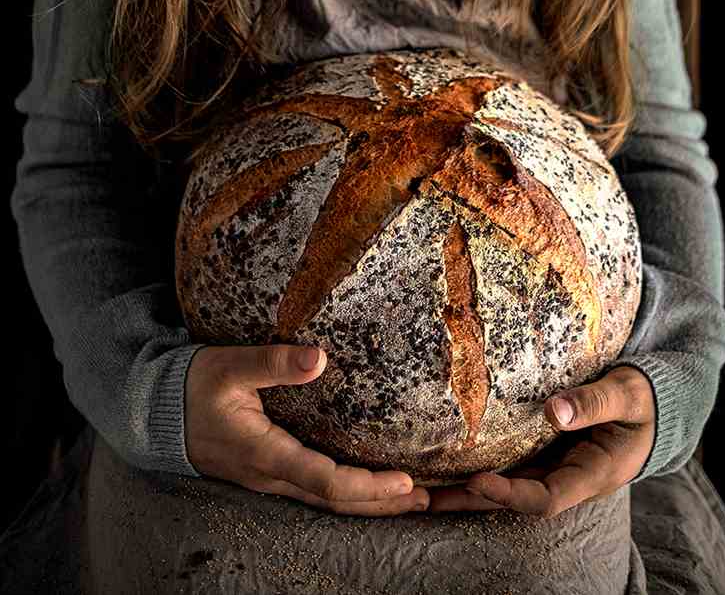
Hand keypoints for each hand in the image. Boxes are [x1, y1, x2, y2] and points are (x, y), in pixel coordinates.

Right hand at [185, 344, 430, 515]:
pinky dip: (350, 494)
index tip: (406, 482)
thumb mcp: (230, 367)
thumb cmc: (193, 387)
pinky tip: (370, 487)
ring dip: (371, 504)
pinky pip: (316, 492)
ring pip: (327, 502)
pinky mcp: (269, 472)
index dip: (368, 487)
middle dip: (383, 503)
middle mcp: (271, 476)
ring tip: (415, 500)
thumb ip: (273, 363)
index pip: (326, 482)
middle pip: (336, 503)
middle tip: (430, 499)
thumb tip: (319, 358)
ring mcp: (269, 479)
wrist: (156, 413)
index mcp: (265, 453)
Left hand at [424, 365, 655, 517]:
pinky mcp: (545, 452)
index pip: (545, 498)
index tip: (475, 480)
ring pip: (507, 484)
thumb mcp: (627, 395)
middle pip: (514, 498)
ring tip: (421, 486)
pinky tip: (450, 460)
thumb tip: (552, 410)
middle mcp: (568, 477)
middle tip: (424, 498)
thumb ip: (594, 402)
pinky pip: (511, 464)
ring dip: (467, 489)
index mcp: (592, 473)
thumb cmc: (643, 399)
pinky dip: (481, 465)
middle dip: (471, 500)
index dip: (509, 494)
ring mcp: (555, 466)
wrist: (651, 406)